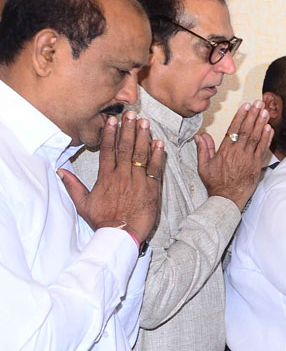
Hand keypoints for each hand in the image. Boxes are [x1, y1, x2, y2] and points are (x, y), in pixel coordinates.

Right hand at [59, 111, 165, 243]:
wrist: (121, 235)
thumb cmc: (103, 221)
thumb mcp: (83, 203)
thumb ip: (73, 186)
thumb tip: (60, 172)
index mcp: (105, 177)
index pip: (107, 150)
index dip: (110, 134)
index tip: (112, 120)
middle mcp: (122, 176)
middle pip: (125, 148)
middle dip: (128, 129)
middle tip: (132, 114)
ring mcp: (138, 181)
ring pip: (141, 155)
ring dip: (143, 137)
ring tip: (145, 122)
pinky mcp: (152, 189)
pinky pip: (156, 169)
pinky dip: (158, 156)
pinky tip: (159, 143)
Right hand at [198, 101, 272, 208]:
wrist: (227, 199)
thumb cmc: (215, 183)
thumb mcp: (204, 166)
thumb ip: (203, 149)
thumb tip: (200, 135)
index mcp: (225, 151)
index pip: (234, 130)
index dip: (240, 116)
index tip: (246, 106)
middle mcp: (238, 153)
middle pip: (247, 130)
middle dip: (253, 115)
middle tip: (259, 103)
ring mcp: (248, 159)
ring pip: (256, 138)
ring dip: (261, 123)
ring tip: (265, 111)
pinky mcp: (256, 166)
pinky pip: (263, 149)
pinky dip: (267, 139)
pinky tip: (269, 129)